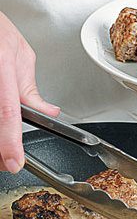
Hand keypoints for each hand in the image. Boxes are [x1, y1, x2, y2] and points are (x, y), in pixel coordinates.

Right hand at [0, 12, 59, 172]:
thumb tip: (50, 112)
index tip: (14, 162)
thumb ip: (30, 89)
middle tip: (7, 161)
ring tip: (3, 150)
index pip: (7, 111)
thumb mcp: (21, 56)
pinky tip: (1, 131)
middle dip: (0, 148)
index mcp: (2, 67)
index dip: (10, 141)